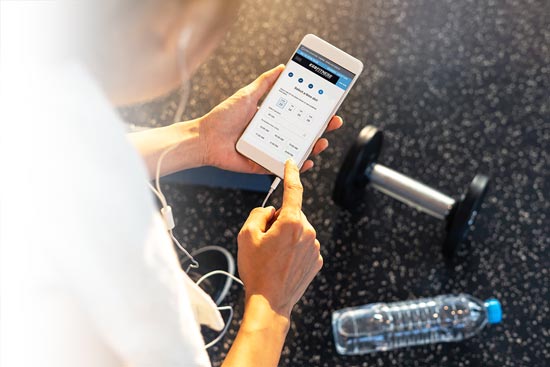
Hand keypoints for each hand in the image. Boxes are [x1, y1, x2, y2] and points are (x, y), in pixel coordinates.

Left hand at [199, 65, 343, 173]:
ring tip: (322, 141)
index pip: (299, 114)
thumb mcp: (247, 95)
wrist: (205, 139)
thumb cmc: (223, 117)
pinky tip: (307, 160)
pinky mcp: (264, 165)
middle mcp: (274, 134)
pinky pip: (284, 166)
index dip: (315, 111)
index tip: (329, 105)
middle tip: (334, 121)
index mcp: (272, 118)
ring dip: (313, 146)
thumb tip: (282, 67)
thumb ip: (264, 82)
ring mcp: (271, 150)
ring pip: (297, 150)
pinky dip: (297, 165)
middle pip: (303, 132)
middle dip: (321, 128)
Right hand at [237, 160, 322, 317]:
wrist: (271, 302)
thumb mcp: (246, 235)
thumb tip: (270, 211)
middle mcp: (307, 231)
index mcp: (291, 222)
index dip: (292, 174)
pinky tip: (283, 264)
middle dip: (279, 221)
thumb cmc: (257, 270)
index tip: (291, 163)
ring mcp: (314, 247)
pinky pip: (304, 245)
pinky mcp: (317, 260)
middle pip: (292, 214)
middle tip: (265, 241)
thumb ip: (259, 214)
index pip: (294, 190)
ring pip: (298, 230)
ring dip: (287, 236)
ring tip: (273, 257)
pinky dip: (294, 249)